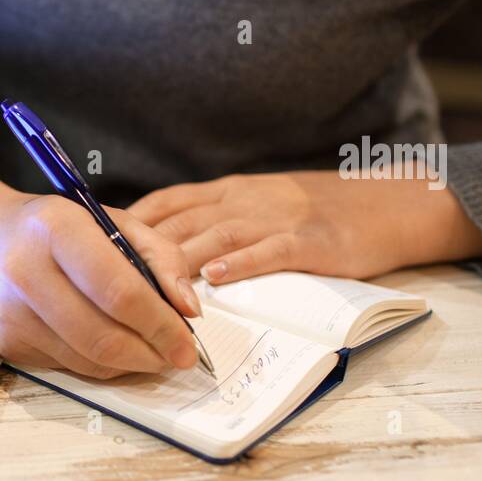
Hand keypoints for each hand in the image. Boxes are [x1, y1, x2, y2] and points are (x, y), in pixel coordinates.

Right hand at [0, 152, 200, 378]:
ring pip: (87, 360)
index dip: (161, 324)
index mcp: (57, 229)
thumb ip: (160, 255)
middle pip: (103, 336)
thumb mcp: (110, 220)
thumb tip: (188, 309)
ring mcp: (9, 312)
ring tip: (150, 352)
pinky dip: (100, 364)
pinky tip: (110, 346)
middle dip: (151, 354)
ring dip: (129, 365)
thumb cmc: (54, 228)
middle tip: (176, 357)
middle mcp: (25, 271)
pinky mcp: (3, 342)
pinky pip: (66, 366)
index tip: (188, 342)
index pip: (120, 291)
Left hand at [127, 171, 481, 284]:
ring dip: (178, 264)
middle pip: (179, 224)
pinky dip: (240, 264)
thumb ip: (211, 219)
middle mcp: (243, 199)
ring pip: (214, 238)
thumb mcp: (256, 204)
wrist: (389, 204)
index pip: (164, 205)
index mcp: (228, 191)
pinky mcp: (309, 240)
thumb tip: (157, 247)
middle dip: (139, 253)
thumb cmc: (316, 212)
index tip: (92, 249)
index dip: (126, 227)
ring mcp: (276, 218)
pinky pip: (268, 251)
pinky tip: (216, 280)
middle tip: (104, 281)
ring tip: (147, 289)